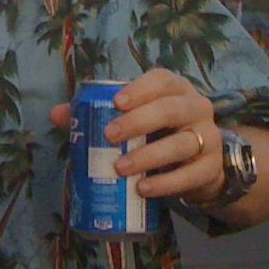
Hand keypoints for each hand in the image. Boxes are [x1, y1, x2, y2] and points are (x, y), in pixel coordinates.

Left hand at [49, 68, 224, 204]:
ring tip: (120, 168)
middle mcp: (196, 108)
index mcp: (175, 89)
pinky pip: (191, 175)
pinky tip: (143, 188)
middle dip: (139, 121)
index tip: (116, 102)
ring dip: (149, 155)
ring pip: (181, 143)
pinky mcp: (211, 168)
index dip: (140, 89)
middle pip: (171, 109)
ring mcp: (208, 138)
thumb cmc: (155, 133)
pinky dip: (166, 183)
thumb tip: (57, 114)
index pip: (162, 80)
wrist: (195, 166)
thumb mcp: (129, 120)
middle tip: (109, 135)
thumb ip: (93, 114)